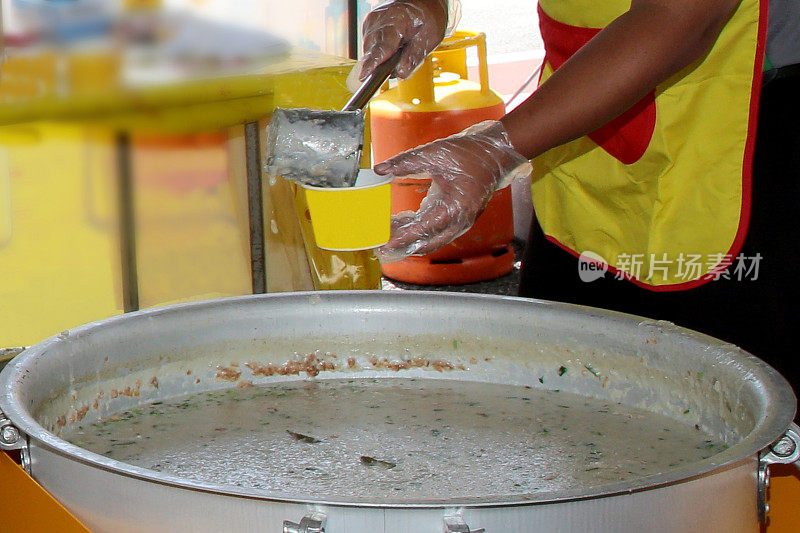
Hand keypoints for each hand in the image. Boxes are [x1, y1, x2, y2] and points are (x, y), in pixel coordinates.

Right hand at [347, 0, 447, 90]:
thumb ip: (413, 58)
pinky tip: (393, 46)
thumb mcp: (428, 39)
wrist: (421, 3)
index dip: (373, 63)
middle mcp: (379, 19)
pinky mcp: (368, 26)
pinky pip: (370, 46)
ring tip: (400, 49)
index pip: (382, 46)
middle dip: (382, 64)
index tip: (364, 76)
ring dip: (382, 58)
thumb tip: (399, 74)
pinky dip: (381, 51)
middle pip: (373, 50)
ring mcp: (372, 21)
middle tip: (401, 62)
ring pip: (370, 50)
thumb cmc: (427, 19)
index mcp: (396, 19)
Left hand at [374, 120, 531, 262]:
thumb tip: (381, 169)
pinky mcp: (463, 219)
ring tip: (391, 234)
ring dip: (414, 240)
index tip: (386, 242)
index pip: (424, 229)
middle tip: (383, 244)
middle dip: (405, 245)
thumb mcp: (434, 154)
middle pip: (428, 243)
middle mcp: (460, 220)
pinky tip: (407, 223)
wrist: (496, 153)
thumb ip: (406, 162)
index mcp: (454, 207)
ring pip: (435, 240)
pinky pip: (441, 233)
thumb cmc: (470, 154)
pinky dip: (424, 233)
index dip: (403, 237)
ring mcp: (463, 222)